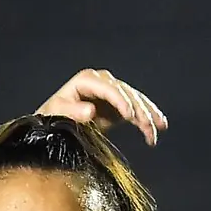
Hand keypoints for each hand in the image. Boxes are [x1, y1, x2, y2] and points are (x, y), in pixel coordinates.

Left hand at [35, 69, 168, 145]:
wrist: (55, 124)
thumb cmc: (52, 118)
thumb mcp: (57, 114)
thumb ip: (72, 112)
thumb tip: (91, 110)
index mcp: (86, 80)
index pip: (108, 88)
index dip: (120, 100)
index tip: (129, 116)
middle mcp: (102, 81)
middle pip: (125, 92)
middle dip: (139, 109)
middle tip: (148, 126)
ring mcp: (111, 92)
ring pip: (135, 100)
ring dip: (148, 115)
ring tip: (158, 129)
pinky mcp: (118, 104)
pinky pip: (137, 110)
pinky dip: (147, 119)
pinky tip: (158, 129)